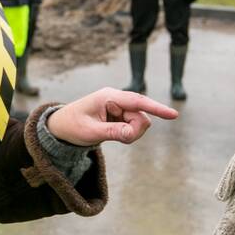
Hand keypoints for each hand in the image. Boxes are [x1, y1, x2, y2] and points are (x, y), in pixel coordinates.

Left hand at [46, 87, 177, 146]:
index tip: (173, 115)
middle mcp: (117, 99)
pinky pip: (133, 127)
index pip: (137, 101)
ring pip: (139, 123)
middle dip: (134, 131)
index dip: (156, 108)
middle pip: (141, 116)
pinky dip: (127, 134)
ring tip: (109, 134)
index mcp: (109, 97)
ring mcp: (119, 107)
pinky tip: (112, 133)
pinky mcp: (120, 115)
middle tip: (116, 138)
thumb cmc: (72, 126)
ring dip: (130, 134)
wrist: (60, 127)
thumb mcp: (90, 132)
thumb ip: (113, 132)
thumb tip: (132, 134)